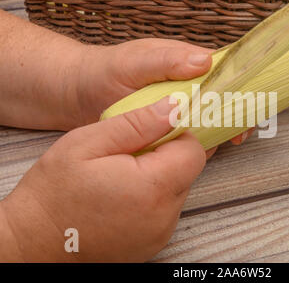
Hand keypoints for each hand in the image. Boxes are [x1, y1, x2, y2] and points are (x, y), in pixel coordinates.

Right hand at [0, 97, 205, 261]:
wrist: (34, 243)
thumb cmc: (54, 193)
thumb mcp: (88, 143)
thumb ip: (137, 123)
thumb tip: (175, 107)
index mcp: (153, 187)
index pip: (194, 150)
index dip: (177, 135)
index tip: (153, 131)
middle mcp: (164, 215)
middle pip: (188, 170)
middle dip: (167, 154)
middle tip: (130, 152)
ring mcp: (161, 233)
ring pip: (178, 189)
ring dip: (159, 176)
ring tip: (123, 175)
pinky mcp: (154, 243)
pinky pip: (166, 209)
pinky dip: (153, 197)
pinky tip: (124, 194)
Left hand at [73, 39, 253, 148]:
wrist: (76, 95)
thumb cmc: (105, 70)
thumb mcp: (134, 62)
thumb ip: (167, 61)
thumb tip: (205, 63)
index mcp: (184, 62)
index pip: (222, 71)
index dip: (239, 86)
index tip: (249, 106)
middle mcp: (185, 85)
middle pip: (220, 98)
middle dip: (234, 115)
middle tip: (239, 135)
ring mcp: (176, 108)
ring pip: (207, 119)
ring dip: (218, 132)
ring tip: (223, 144)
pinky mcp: (165, 128)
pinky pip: (188, 136)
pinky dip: (197, 144)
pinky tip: (200, 152)